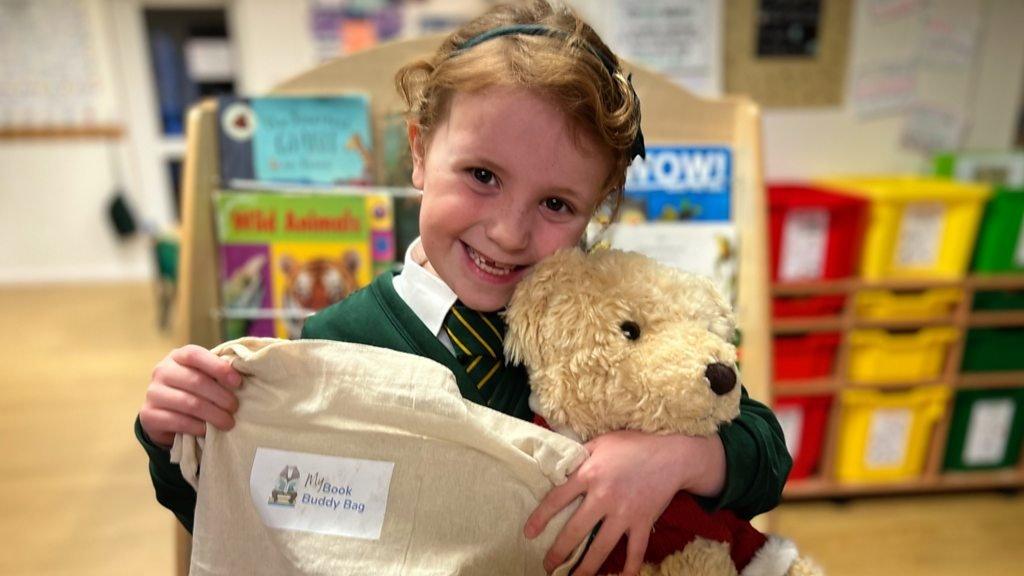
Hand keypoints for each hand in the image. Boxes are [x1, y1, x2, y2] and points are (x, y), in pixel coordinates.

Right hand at [139, 345, 241, 447]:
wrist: (165, 414)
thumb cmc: (194, 391)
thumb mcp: (205, 377)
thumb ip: (218, 373)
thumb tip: (244, 378)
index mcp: (178, 356)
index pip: (195, 355)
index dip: (218, 367)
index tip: (238, 382)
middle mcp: (162, 371)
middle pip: (195, 381)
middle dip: (220, 396)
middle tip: (235, 408)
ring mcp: (153, 393)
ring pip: (188, 403)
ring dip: (213, 414)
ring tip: (228, 422)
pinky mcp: (148, 415)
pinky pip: (177, 421)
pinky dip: (197, 427)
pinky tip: (208, 430)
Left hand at [524, 430, 724, 575]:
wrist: (672, 454)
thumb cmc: (633, 445)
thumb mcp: (601, 442)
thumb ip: (579, 454)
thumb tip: (558, 464)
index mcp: (589, 474)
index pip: (556, 499)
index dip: (540, 518)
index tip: (529, 533)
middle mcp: (603, 497)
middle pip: (575, 531)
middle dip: (558, 552)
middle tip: (547, 565)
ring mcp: (624, 513)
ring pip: (600, 548)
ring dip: (586, 568)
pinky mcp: (643, 523)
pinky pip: (635, 552)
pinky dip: (629, 568)